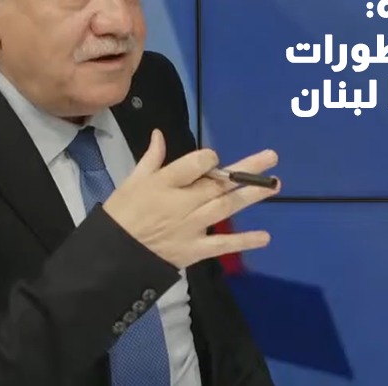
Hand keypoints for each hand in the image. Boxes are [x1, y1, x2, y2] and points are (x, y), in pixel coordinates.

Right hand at [102, 129, 278, 268]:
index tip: (213, 158)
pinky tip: (265, 237)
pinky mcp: (194, 250)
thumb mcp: (131, 181)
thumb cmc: (122, 213)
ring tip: (275, 184)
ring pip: (226, 207)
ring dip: (251, 195)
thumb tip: (159, 133)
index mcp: (165, 183)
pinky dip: (243, 241)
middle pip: (219, 183)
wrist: (113, 255)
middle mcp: (182, 202)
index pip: (196, 164)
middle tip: (271, 158)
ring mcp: (191, 227)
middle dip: (246, 169)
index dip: (209, 159)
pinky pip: (222, 245)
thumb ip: (151, 158)